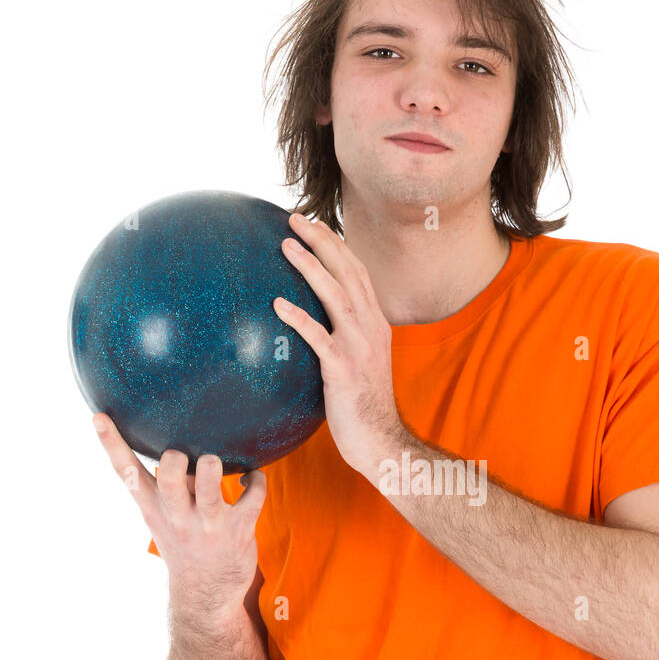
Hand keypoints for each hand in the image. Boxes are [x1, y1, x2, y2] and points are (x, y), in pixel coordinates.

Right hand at [92, 415, 266, 622]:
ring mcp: (208, 524)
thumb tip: (177, 440)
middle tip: (181, 455)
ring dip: (212, 466)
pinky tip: (250, 479)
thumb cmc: (185, 543)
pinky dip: (256, 480)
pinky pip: (252, 496)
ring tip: (215, 462)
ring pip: (210, 485)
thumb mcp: (164, 518)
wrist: (206, 595)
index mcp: (153, 507)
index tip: (99, 416)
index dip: (111, 444)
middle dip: (174, 459)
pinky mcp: (238, 530)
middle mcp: (177, 515)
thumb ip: (167, 483)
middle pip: (168, 478)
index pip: (125, 473)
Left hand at [275, 212, 403, 474]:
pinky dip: (299, 317)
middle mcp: (371, 328)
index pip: (357, 273)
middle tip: (295, 218)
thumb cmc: (361, 406)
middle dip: (323, 241)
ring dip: (311, 267)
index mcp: (375, 323)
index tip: (315, 223)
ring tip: (286, 245)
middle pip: (348, 272)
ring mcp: (360, 347)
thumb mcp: (357, 364)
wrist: (380, 441)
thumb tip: (308, 326)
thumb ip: (340, 339)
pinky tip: (277, 303)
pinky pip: (319, 337)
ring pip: (337, 295)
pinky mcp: (343, 370)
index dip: (337, 245)